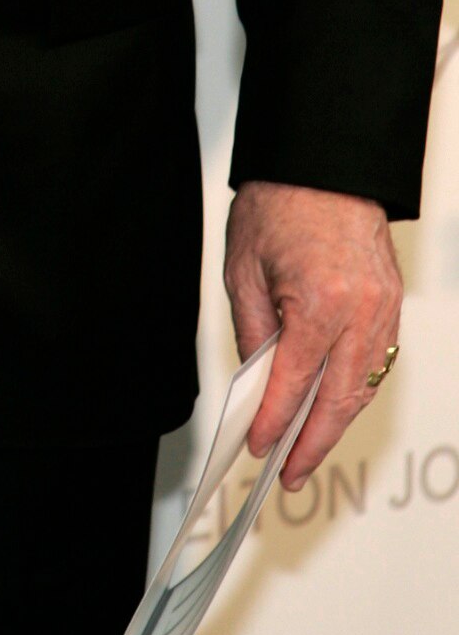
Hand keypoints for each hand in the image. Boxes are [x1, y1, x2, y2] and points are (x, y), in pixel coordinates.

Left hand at [224, 179, 402, 487]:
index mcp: (319, 303)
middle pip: (338, 398)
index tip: (259, 446)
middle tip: (290, 472)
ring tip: (308, 450)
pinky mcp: (391, 302)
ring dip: (337, 423)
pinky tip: (334, 407)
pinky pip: (376, 360)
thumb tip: (255, 383)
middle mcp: (360, 311)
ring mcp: (383, 308)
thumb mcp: (244, 270)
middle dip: (312, 442)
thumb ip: (253, 332)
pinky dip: (355, 389)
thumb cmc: (280, 204)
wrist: (322, 162)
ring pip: (363, 386)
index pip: (294, 383)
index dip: (275, 422)